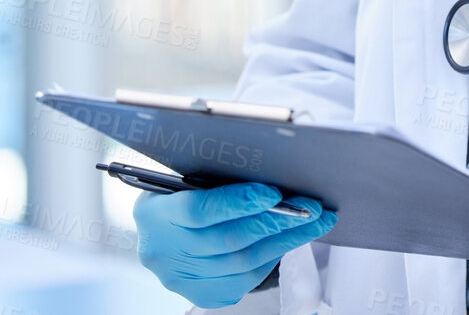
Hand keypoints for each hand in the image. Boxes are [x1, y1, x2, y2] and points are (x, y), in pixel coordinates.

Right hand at [134, 180, 336, 307]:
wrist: (162, 230)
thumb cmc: (182, 193)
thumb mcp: (188, 177)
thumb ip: (219, 177)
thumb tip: (273, 172)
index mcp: (154, 213)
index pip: (198, 211)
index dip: (237, 202)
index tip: (273, 193)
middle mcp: (162, 252)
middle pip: (227, 241)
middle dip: (276, 223)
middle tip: (311, 209)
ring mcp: (179, 278)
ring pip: (241, 264)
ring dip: (284, 242)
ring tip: (314, 224)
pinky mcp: (200, 294)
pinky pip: (244, 281)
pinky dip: (271, 259)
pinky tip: (288, 242)